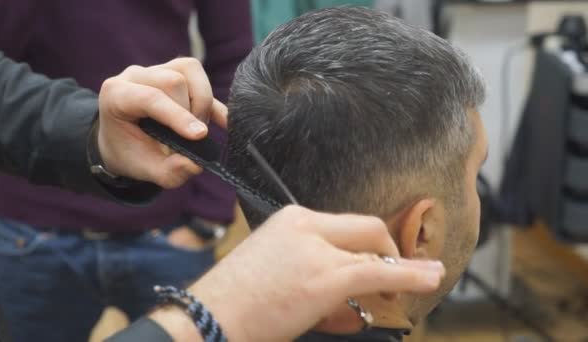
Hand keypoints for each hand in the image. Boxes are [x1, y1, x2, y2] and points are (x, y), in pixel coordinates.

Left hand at [96, 58, 227, 187]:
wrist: (122, 140)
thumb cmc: (130, 153)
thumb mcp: (146, 169)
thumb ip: (169, 171)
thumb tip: (196, 164)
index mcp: (116, 95)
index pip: (151, 97)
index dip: (178, 116)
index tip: (200, 136)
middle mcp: (135, 76)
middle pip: (174, 80)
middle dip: (190, 111)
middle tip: (192, 138)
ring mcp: (155, 69)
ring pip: (189, 70)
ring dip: (202, 101)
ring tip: (196, 127)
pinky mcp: (174, 70)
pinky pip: (199, 76)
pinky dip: (213, 101)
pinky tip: (223, 122)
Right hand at [153, 206, 444, 341]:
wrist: (207, 317)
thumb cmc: (235, 301)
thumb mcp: (272, 266)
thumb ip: (308, 261)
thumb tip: (347, 284)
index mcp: (292, 218)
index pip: (347, 224)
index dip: (371, 244)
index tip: (380, 261)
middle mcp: (306, 224)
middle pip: (367, 230)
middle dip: (389, 252)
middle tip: (397, 276)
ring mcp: (317, 251)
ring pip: (375, 253)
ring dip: (399, 271)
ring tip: (417, 282)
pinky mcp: (327, 278)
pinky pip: (380, 273)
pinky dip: (409, 275)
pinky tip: (430, 278)